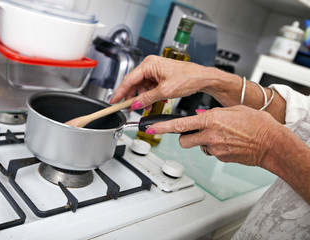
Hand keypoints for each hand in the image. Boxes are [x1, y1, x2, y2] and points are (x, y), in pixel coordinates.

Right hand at [110, 55, 213, 109]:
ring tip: (146, 107)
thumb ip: (147, 98)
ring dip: (143, 98)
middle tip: (127, 108)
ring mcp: (155, 70)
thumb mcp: (165, 91)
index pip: (129, 79)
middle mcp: (150, 65)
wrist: (202, 78)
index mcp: (149, 64)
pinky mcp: (159, 76)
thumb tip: (135, 104)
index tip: (114, 101)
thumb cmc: (188, 77)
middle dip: (132, 97)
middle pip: (134, 83)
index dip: (120, 92)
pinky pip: (149, 87)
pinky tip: (154, 102)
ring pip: (142, 87)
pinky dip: (150, 96)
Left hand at [145, 105, 282, 167]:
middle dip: (184, 137)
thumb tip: (202, 116)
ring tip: (219, 137)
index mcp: (210, 119)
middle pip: (183, 140)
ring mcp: (214, 149)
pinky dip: (215, 149)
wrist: (271, 143)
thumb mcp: (231, 110)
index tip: (149, 127)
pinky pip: (211, 153)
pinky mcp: (220, 158)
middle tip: (193, 134)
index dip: (161, 126)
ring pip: (198, 147)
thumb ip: (213, 113)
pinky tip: (228, 144)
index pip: (179, 124)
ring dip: (202, 143)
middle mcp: (209, 135)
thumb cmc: (257, 124)